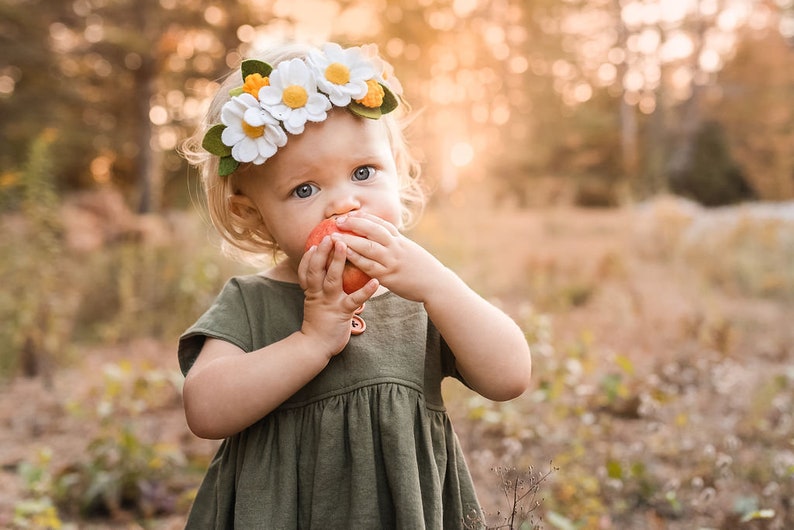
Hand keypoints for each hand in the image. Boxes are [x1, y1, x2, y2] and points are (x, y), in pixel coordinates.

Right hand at [298, 234, 378, 356]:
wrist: (316, 347)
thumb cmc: (319, 323)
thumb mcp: (315, 303)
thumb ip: (319, 288)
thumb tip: (328, 272)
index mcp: (312, 291)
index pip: (307, 270)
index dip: (310, 256)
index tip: (316, 243)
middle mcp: (319, 294)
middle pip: (317, 269)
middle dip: (323, 252)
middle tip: (330, 236)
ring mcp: (330, 303)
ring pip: (332, 279)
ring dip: (337, 261)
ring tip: (344, 246)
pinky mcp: (342, 313)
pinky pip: (354, 300)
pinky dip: (365, 291)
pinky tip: (375, 282)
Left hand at [333, 212, 445, 302]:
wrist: (436, 285)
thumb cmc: (422, 269)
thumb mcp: (410, 251)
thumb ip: (395, 244)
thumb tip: (381, 238)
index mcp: (401, 240)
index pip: (381, 224)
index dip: (364, 218)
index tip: (351, 214)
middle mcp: (396, 247)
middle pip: (373, 230)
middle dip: (354, 224)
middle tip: (338, 221)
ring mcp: (392, 261)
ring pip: (368, 246)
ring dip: (349, 240)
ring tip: (334, 236)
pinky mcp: (388, 276)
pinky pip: (368, 266)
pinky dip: (355, 259)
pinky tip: (344, 255)